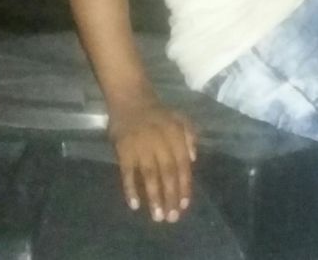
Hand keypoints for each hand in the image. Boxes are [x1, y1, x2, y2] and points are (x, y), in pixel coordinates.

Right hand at [108, 97, 197, 222]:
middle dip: (171, 197)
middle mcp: (160, 142)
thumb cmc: (158, 112)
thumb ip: (189, 136)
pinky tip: (134, 205)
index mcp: (175, 135)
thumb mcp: (180, 118)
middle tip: (172, 218)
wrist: (130, 99)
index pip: (183, 165)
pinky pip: (127, 173)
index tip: (185, 206)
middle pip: (168, 174)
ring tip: (157, 216)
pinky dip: (130, 189)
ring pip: (150, 176)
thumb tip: (193, 159)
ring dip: (154, 197)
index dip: (184, 186)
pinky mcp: (124, 151)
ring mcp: (141, 147)